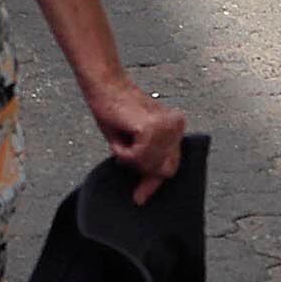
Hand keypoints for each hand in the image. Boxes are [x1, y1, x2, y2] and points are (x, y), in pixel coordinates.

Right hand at [81, 72, 187, 204]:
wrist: (103, 84)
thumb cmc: (112, 107)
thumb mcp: (131, 138)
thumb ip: (144, 156)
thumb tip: (146, 184)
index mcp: (176, 127)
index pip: (171, 164)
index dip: (153, 181)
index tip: (139, 198)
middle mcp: (177, 127)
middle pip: (163, 169)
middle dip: (140, 166)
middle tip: (121, 152)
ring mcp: (168, 128)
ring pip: (149, 165)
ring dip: (128, 157)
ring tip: (119, 136)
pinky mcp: (153, 129)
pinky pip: (138, 157)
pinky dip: (123, 151)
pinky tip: (119, 134)